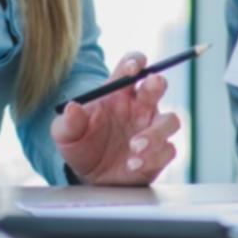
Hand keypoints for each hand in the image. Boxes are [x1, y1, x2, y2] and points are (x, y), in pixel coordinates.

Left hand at [51, 53, 180, 185]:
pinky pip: (168, 150)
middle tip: (151, 88)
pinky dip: (154, 157)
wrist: (88, 176)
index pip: (131, 68)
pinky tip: (134, 164)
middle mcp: (140, 106)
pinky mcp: (159, 153)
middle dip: (157, 83)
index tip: (133, 68)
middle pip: (158, 85)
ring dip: (156, 132)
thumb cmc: (80, 144)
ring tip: (135, 146)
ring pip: (170, 120)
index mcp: (118, 92)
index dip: (135, 62)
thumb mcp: (66, 135)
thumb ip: (68, 121)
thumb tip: (72, 107)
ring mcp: (152, 128)